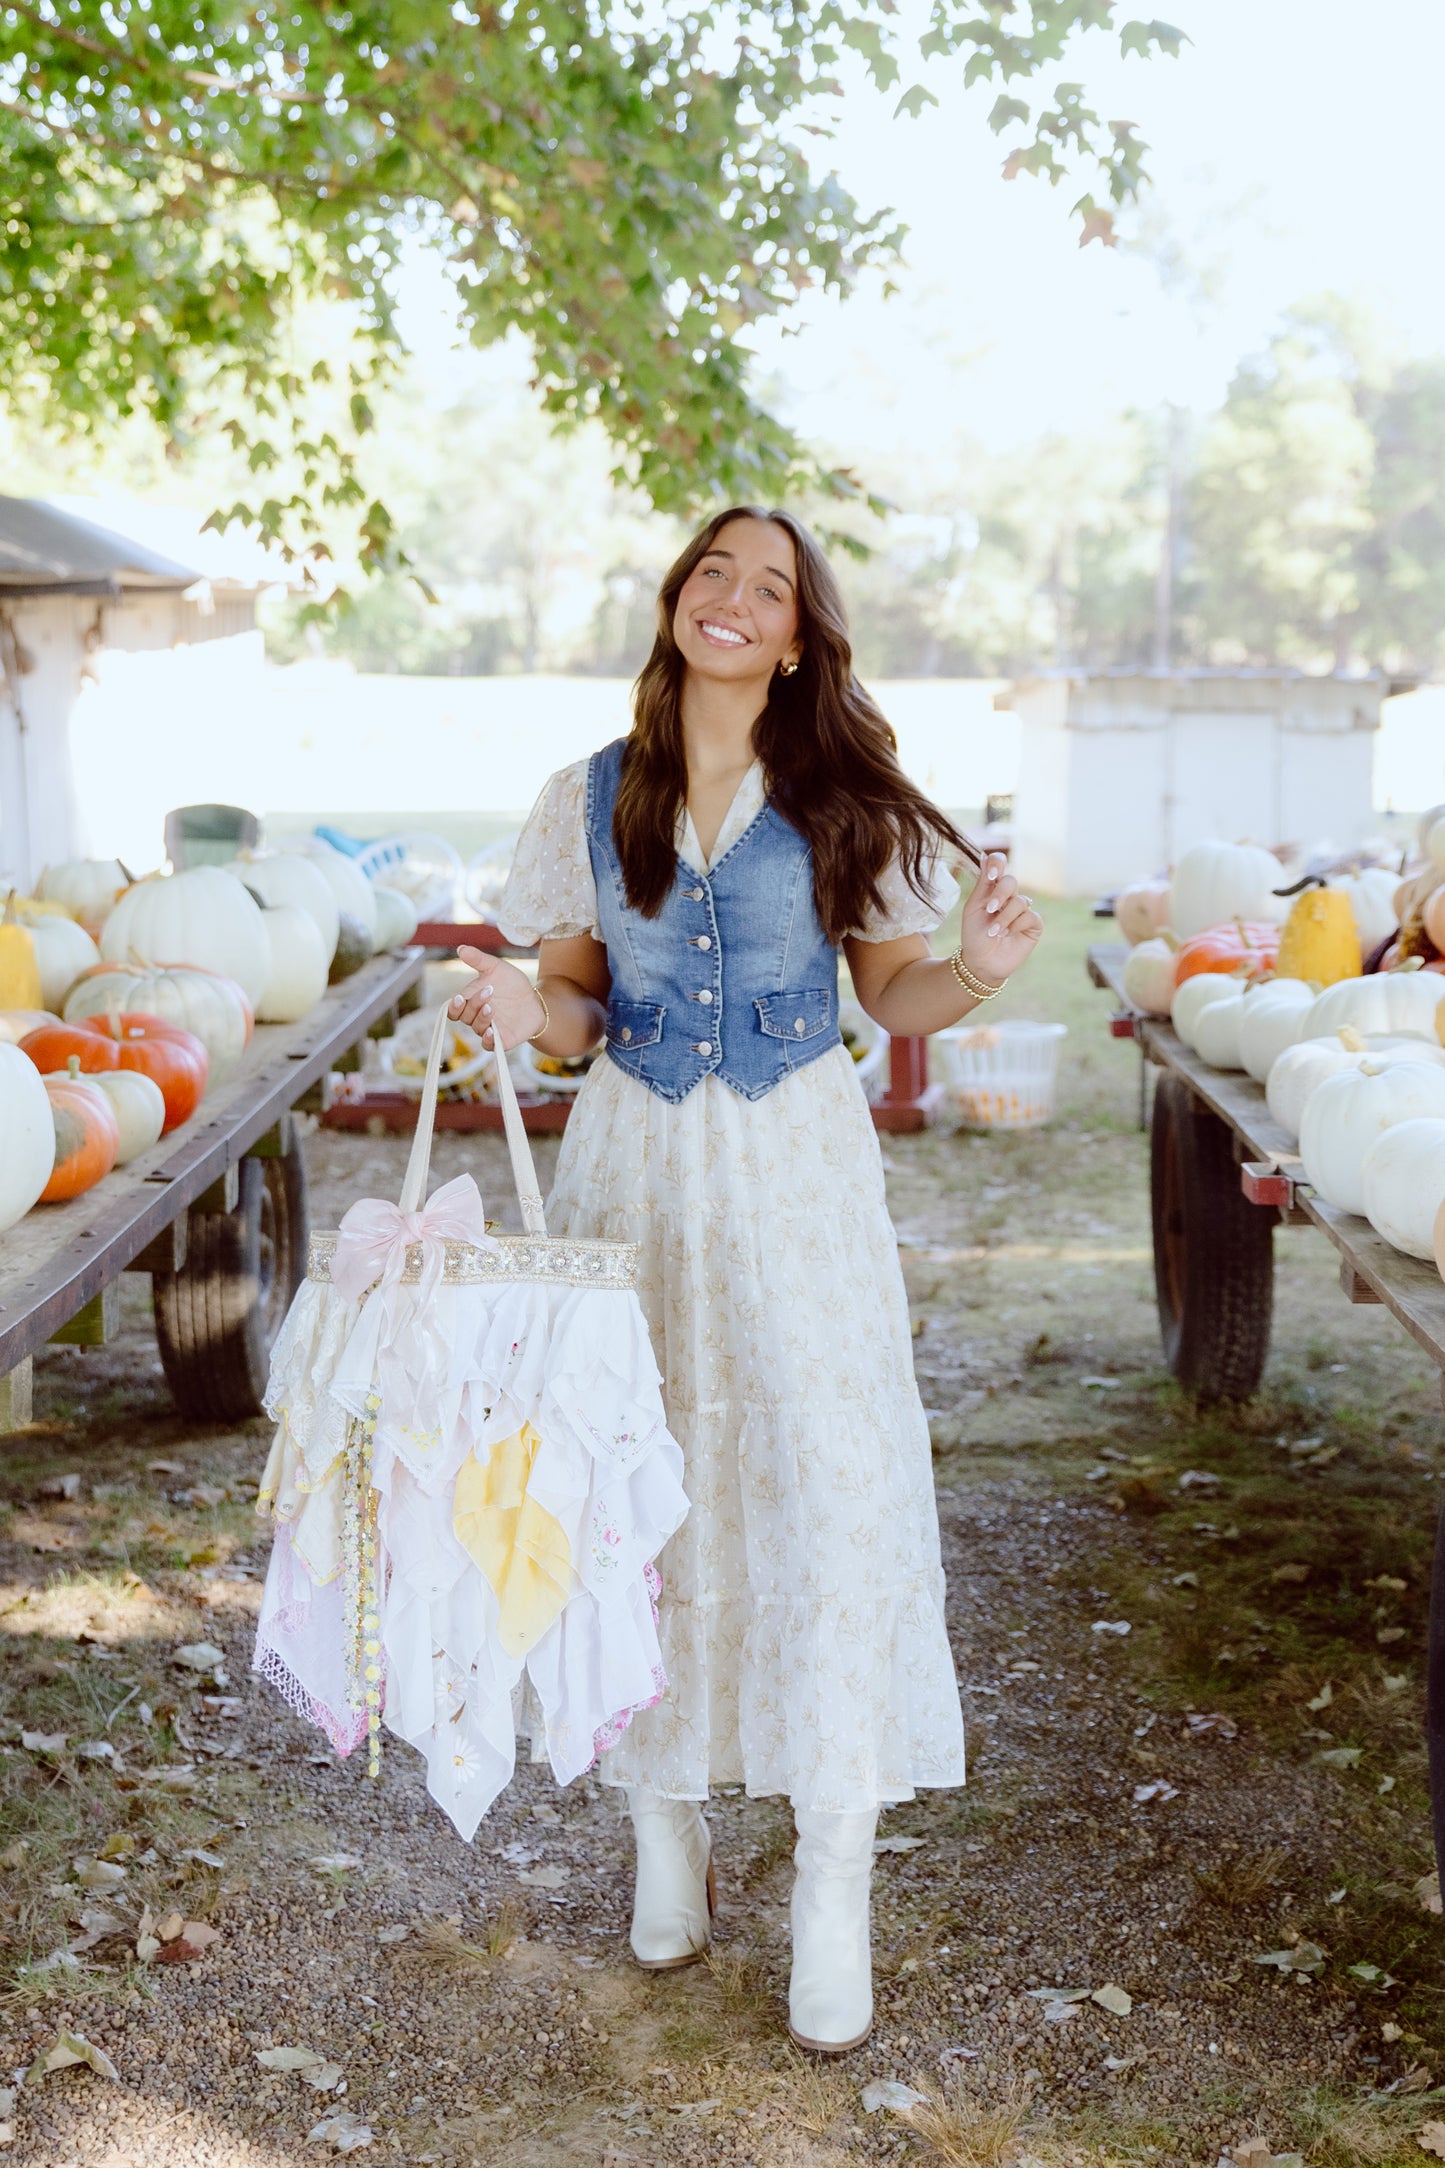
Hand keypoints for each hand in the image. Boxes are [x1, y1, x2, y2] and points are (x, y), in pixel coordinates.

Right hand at [447, 947, 545, 1048]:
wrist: (535, 1000)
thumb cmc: (511, 984)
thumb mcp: (496, 968)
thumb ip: (478, 960)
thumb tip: (461, 948)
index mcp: (470, 1002)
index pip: (453, 1009)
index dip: (454, 1006)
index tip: (459, 997)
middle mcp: (476, 1017)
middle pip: (465, 1016)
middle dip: (474, 1004)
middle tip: (489, 991)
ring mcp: (488, 1029)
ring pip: (477, 1028)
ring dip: (482, 1018)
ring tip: (492, 1007)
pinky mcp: (502, 1040)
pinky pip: (489, 1045)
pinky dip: (488, 1040)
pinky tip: (492, 1032)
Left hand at [956, 853, 1042, 985]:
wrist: (981, 962)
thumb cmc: (974, 935)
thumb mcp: (973, 908)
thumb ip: (982, 884)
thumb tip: (983, 855)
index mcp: (992, 888)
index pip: (999, 864)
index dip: (997, 864)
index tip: (990, 876)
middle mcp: (1009, 896)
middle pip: (1011, 881)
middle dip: (1000, 895)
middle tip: (990, 909)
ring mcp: (1023, 910)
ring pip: (1020, 901)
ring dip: (1004, 917)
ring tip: (994, 932)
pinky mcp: (1033, 925)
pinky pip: (1030, 916)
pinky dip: (1016, 925)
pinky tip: (1007, 935)